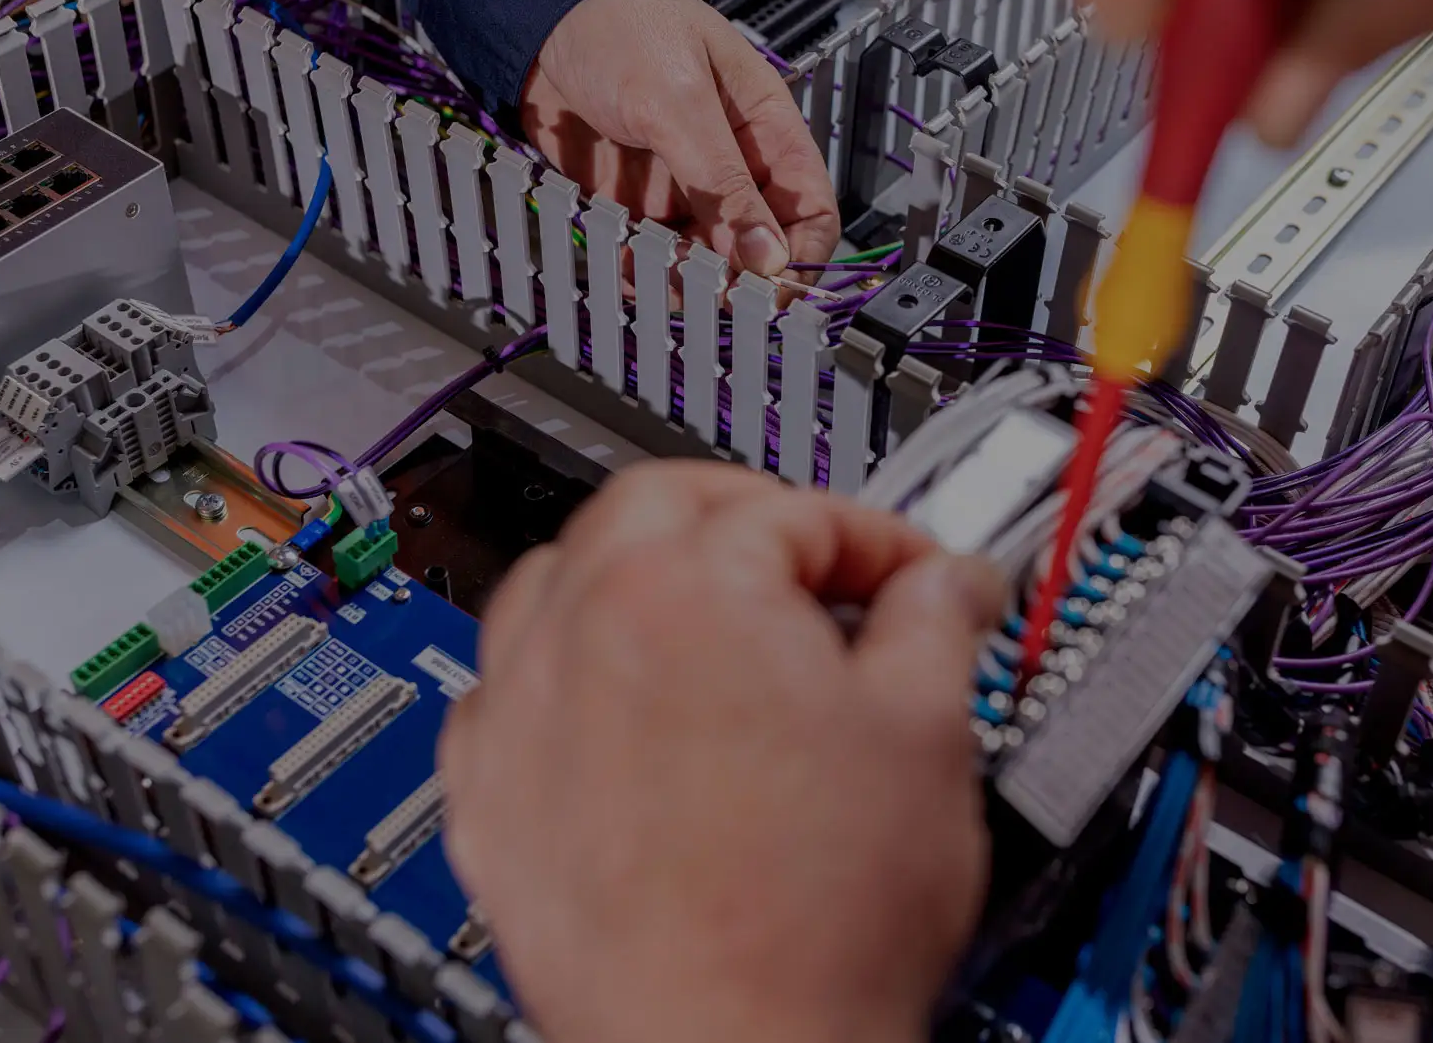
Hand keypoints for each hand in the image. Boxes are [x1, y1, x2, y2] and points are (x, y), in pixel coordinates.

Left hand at [439, 462, 1004, 1042]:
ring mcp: (517, 715)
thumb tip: (946, 584)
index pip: (792, 512)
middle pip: (653, 506)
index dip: (878, 540)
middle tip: (811, 564)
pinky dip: (563, 671)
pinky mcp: (485, 797)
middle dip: (745, 518)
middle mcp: (580, 633)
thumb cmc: (814, 925)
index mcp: (689, 590)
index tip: (912, 580)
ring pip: (559, 581)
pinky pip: (504, 686)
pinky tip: (620, 709)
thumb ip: (937, 623)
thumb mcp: (927, 736)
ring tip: (711, 622)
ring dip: (638, 574)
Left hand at [523, 0, 839, 280]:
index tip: (774, 296)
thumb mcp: (678, 101)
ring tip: (657, 273)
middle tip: (707, 293)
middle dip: (737, 281)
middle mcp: (731, 168)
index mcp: (767, 132)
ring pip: (704, 264)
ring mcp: (682, 189)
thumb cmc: (624, 22)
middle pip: (759, 251)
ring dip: (684, 281)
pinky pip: (649, 257)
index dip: (801, 260)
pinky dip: (640, 271)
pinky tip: (626, 265)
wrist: (540, 7)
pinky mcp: (634, 204)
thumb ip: (722, 184)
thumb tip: (767, 257)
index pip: (811, 213)